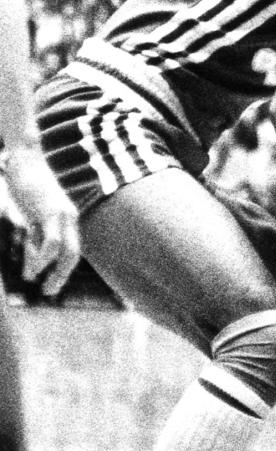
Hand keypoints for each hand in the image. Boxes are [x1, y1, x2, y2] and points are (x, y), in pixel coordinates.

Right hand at [3, 144, 78, 294]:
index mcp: (67, 218)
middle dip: (61, 275)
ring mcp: (60, 214)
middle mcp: (68, 217)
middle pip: (73, 254)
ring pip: (65, 251)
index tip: (51, 284)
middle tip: (48, 291)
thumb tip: (33, 255)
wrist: (26, 158)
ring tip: (33, 279)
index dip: (63, 270)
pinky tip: (32, 268)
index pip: (72, 249)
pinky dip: (42, 258)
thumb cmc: (27, 183)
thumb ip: (36, 231)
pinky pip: (50, 241)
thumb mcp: (33, 211)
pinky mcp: (47, 211)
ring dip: (51, 270)